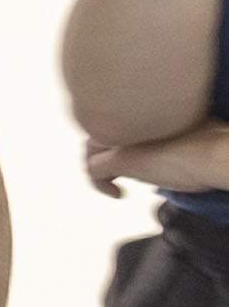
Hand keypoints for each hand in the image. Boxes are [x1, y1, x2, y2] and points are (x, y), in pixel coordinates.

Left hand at [89, 121, 228, 199]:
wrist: (220, 154)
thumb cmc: (215, 145)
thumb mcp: (190, 133)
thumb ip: (170, 136)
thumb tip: (172, 147)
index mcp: (146, 112)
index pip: (116, 120)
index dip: (119, 138)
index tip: (134, 154)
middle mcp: (130, 120)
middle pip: (99, 132)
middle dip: (104, 152)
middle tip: (118, 172)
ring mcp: (124, 139)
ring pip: (90, 149)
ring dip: (99, 167)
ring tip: (115, 184)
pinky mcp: (122, 159)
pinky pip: (92, 170)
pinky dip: (99, 185)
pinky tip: (118, 194)